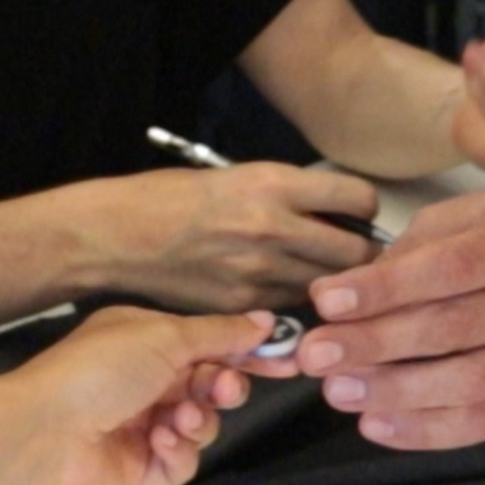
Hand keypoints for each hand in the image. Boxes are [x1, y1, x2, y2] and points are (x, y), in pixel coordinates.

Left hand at [0, 306, 278, 484]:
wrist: (45, 434)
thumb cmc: (94, 373)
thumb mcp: (165, 337)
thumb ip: (221, 333)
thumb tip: (265, 322)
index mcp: (144, 340)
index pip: (210, 343)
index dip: (249, 351)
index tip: (287, 359)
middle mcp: (144, 380)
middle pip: (211, 384)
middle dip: (223, 387)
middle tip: (222, 390)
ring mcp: (143, 425)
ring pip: (203, 424)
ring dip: (198, 420)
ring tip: (177, 419)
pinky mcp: (141, 466)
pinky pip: (184, 462)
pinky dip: (179, 453)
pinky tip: (160, 443)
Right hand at [94, 164, 379, 309]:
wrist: (119, 235)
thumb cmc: (173, 198)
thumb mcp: (237, 177)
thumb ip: (288, 196)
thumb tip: (334, 213)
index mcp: (273, 185)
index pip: (358, 198)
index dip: (366, 208)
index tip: (359, 213)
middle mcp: (274, 228)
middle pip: (357, 252)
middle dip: (365, 253)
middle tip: (359, 254)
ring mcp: (260, 272)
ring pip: (331, 286)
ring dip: (338, 283)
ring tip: (328, 276)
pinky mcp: (245, 306)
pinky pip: (294, 307)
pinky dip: (300, 301)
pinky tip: (287, 291)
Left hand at [297, 182, 484, 448]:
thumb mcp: (479, 211)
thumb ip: (415, 250)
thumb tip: (345, 296)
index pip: (449, 271)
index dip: (383, 290)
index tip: (328, 302)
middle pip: (454, 330)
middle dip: (375, 345)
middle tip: (317, 355)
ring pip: (469, 384)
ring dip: (396, 394)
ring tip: (340, 392)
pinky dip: (428, 431)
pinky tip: (380, 425)